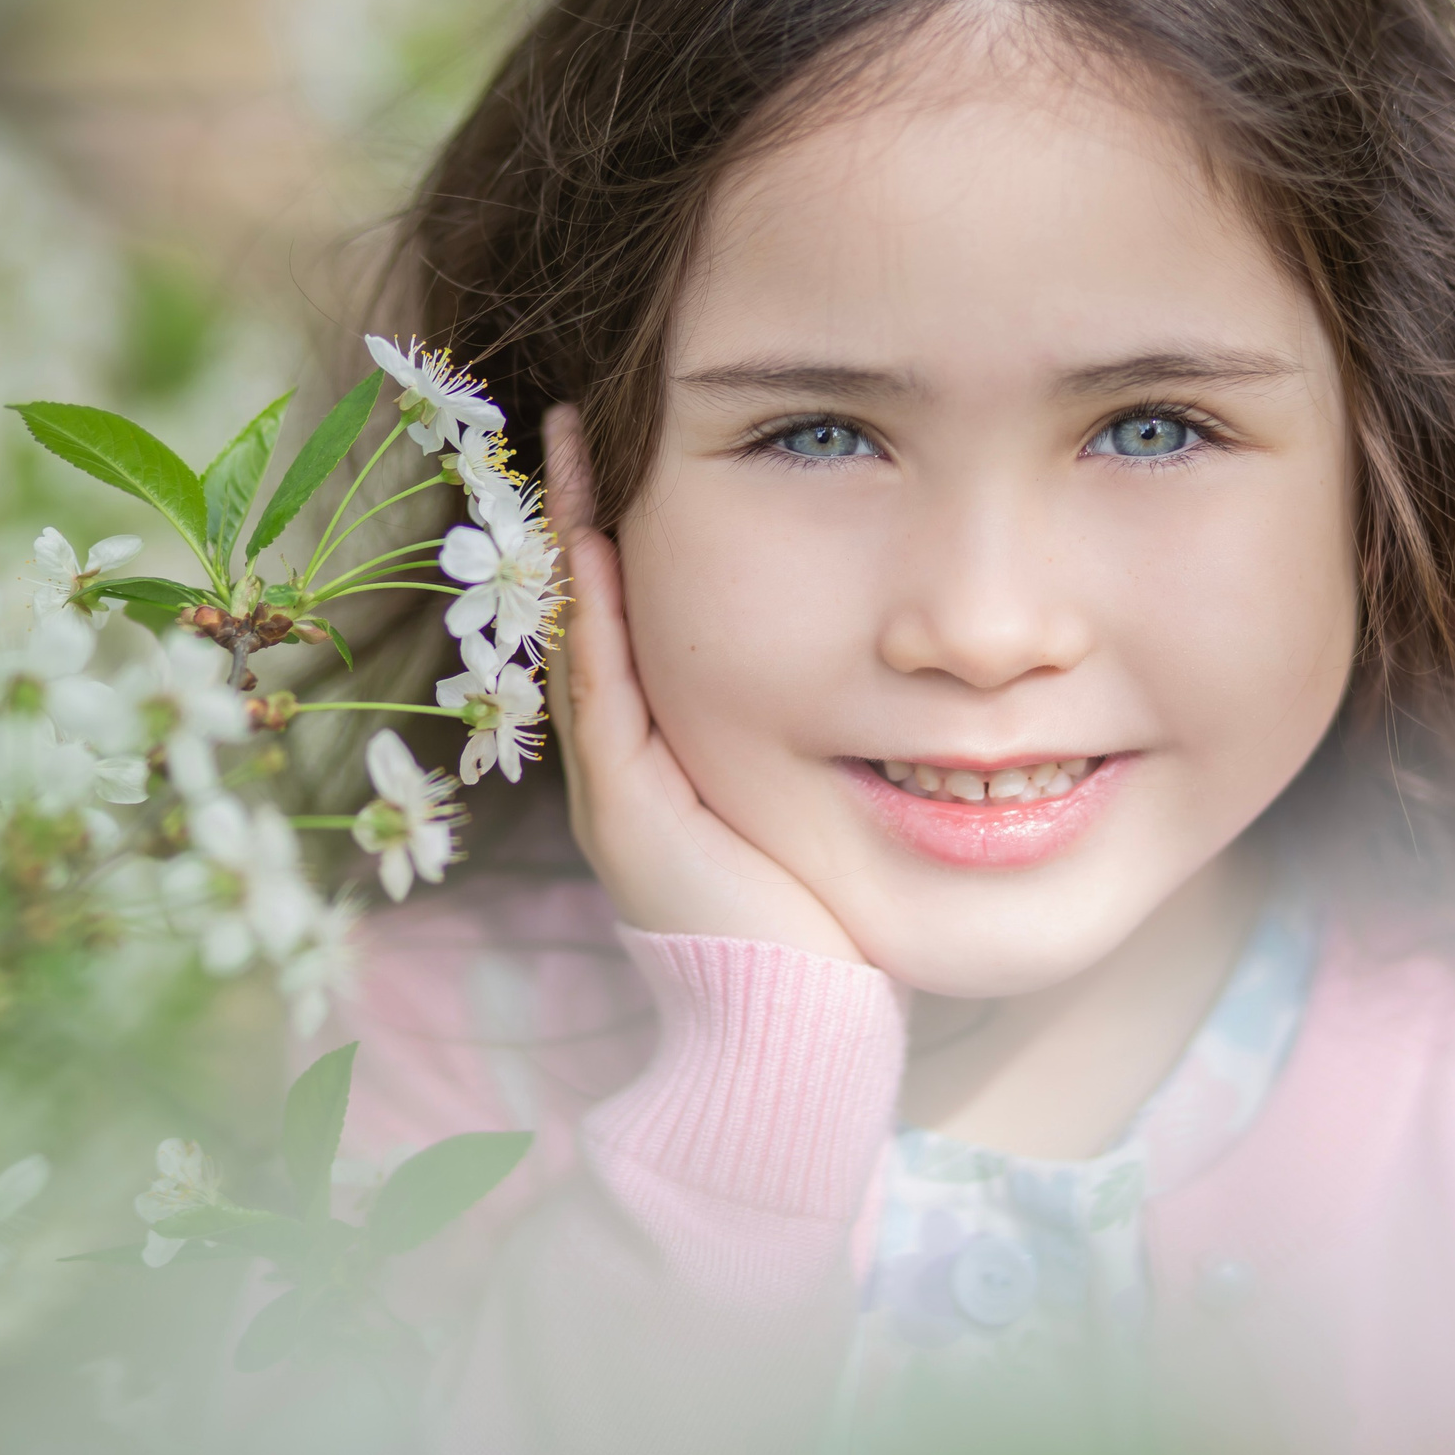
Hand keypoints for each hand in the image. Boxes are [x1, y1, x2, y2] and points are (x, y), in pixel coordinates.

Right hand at [542, 405, 865, 963]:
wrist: (791, 1033)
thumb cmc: (820, 931)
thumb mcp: (811, 807)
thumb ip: (813, 740)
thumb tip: (882, 668)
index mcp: (667, 760)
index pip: (632, 622)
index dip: (618, 536)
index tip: (621, 451)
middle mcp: (626, 764)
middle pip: (591, 613)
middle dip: (579, 514)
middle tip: (577, 420)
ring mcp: (616, 783)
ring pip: (583, 637)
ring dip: (572, 539)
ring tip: (572, 446)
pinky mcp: (627, 808)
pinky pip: (602, 689)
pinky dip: (595, 613)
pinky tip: (593, 541)